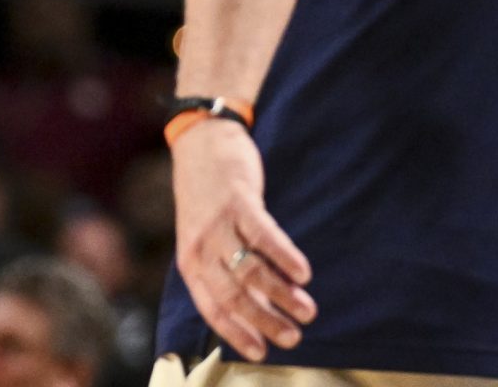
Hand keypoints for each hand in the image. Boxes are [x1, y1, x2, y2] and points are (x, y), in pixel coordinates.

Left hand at [171, 119, 316, 360]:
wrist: (201, 144)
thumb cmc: (206, 198)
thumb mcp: (205, 239)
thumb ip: (228, 272)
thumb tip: (260, 310)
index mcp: (190, 262)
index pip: (212, 308)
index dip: (237, 333)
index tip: (262, 353)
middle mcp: (200, 247)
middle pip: (233, 295)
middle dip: (265, 321)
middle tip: (292, 337)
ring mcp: (218, 224)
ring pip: (250, 270)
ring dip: (282, 294)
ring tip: (307, 309)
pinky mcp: (238, 201)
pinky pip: (263, 236)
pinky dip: (285, 257)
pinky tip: (303, 272)